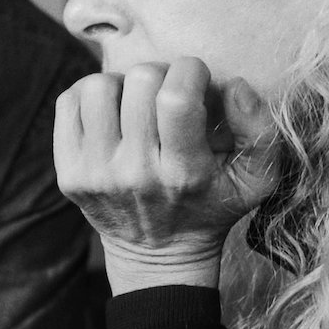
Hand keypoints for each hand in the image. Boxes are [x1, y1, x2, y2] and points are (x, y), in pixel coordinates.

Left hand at [53, 56, 281, 293]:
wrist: (158, 257)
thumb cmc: (211, 206)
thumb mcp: (256, 179)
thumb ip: (260, 129)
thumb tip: (233, 84)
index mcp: (183, 173)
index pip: (177, 98)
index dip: (190, 71)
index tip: (197, 80)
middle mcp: (135, 174)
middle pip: (139, 82)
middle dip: (160, 75)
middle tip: (166, 96)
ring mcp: (95, 174)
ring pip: (98, 86)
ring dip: (122, 85)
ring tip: (136, 104)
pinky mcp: (68, 173)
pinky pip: (68, 103)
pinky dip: (89, 97)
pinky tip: (111, 113)